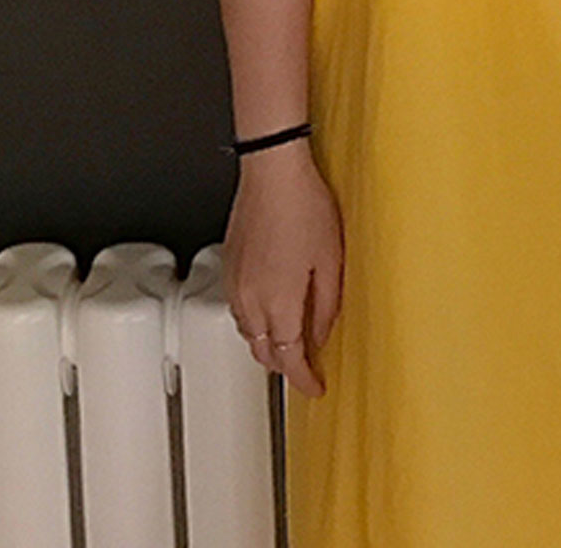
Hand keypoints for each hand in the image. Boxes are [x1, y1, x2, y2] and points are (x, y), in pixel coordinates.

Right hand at [221, 139, 343, 396]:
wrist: (272, 171)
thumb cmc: (304, 206)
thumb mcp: (331, 260)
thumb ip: (326, 305)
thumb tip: (321, 335)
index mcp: (280, 303)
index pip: (290, 359)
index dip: (304, 380)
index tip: (315, 387)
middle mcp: (251, 299)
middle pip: (263, 352)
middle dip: (284, 367)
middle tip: (306, 367)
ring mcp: (235, 283)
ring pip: (247, 333)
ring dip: (266, 344)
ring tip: (289, 341)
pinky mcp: (229, 266)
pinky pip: (237, 310)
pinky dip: (252, 321)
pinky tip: (268, 310)